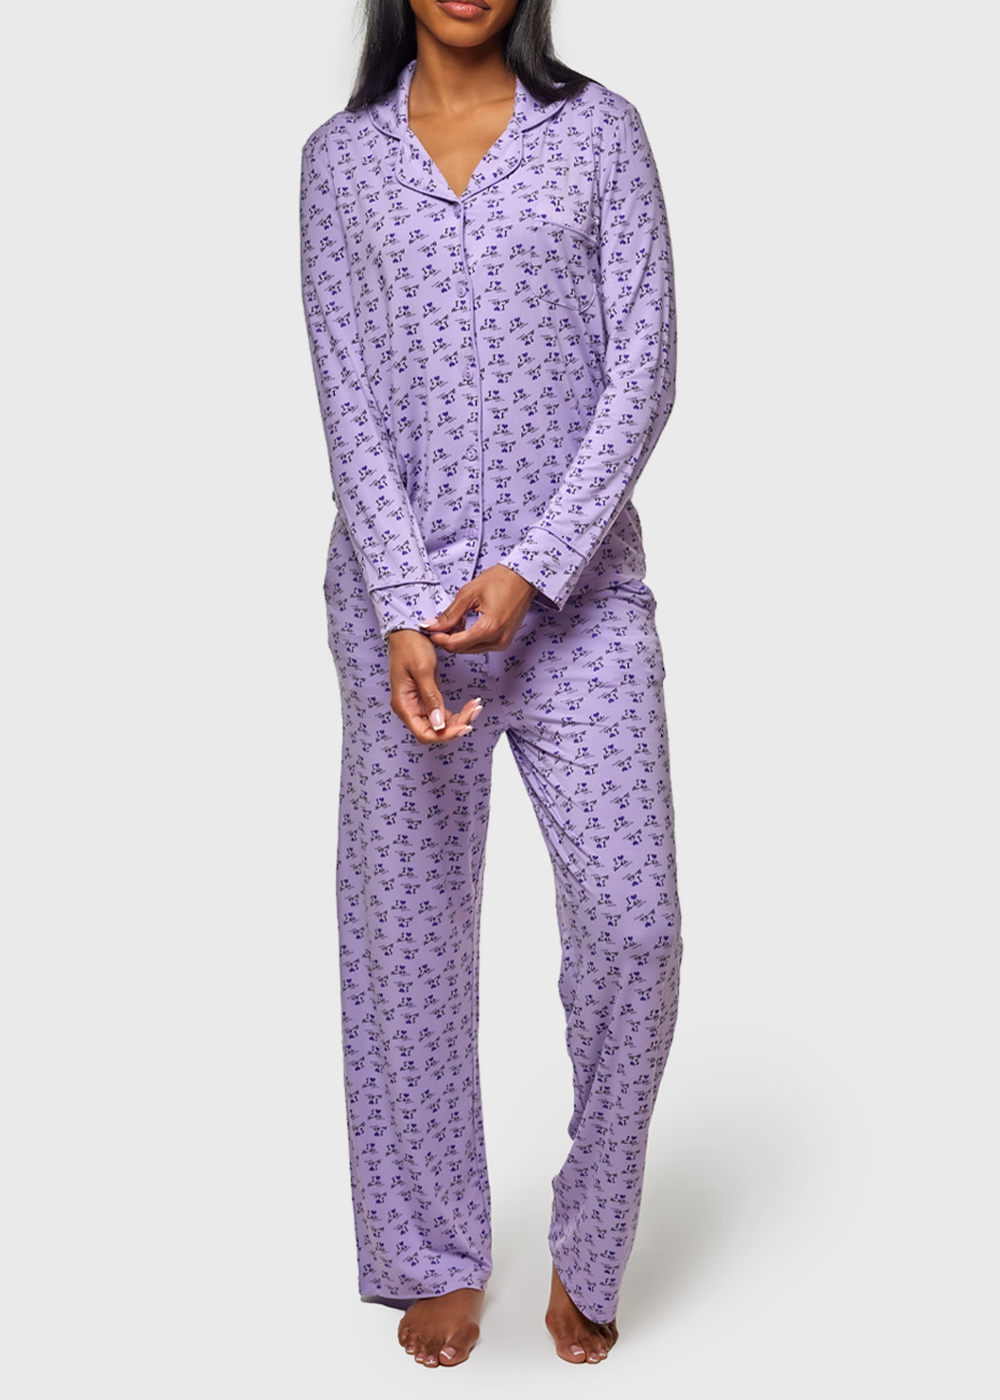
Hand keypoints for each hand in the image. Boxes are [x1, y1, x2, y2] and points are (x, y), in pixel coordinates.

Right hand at [387, 629, 481, 742]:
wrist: (408, 630)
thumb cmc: (410, 646)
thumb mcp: (423, 670)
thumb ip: (431, 698)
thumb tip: (438, 724)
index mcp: (404, 705)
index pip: (424, 734)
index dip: (444, 735)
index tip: (464, 726)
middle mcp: (409, 708)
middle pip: (434, 731)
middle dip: (456, 726)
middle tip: (474, 711)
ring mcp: (418, 703)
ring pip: (440, 723)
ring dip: (459, 719)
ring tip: (476, 707)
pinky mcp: (427, 697)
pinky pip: (442, 712)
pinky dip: (456, 712)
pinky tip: (469, 705)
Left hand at [418, 565, 538, 653]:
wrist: (523, 578)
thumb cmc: (501, 580)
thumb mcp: (469, 594)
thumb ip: (449, 614)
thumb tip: (432, 626)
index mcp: (489, 629)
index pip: (455, 645)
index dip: (438, 638)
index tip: (430, 628)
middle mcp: (497, 640)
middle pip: (461, 649)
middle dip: (447, 637)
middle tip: (442, 621)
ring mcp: (502, 643)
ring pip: (469, 649)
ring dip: (458, 638)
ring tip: (458, 618)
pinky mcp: (503, 641)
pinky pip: (479, 645)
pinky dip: (469, 637)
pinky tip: (467, 622)